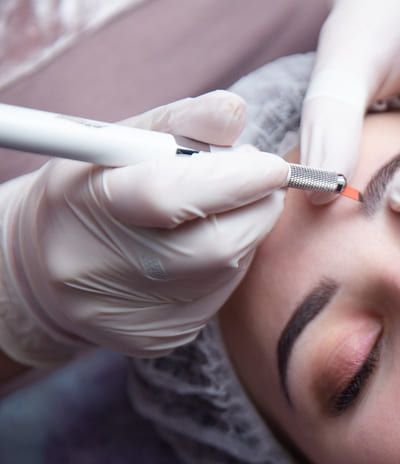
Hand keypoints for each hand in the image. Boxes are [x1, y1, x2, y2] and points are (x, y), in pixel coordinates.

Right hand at [0, 91, 288, 364]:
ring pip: (225, 273)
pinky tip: (210, 246)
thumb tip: (235, 112)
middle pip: (213, 245)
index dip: (236, 180)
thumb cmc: (98, 186)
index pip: (171, 195)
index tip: (273, 164)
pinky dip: (229, 267)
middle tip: (263, 181)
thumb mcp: (126, 141)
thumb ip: (184, 122)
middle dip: (257, 208)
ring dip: (247, 234)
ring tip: (231, 207)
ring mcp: (128, 313)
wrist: (48, 264)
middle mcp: (100, 269)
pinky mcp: (154, 338)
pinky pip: (216, 299)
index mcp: (87, 205)